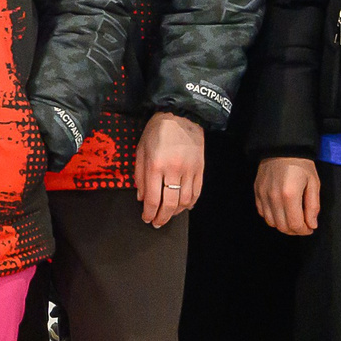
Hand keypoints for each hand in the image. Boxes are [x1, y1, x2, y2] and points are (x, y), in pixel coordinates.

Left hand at [135, 111, 205, 228]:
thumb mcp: (140, 151)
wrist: (181, 116)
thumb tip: (141, 198)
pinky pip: (197, 192)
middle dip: (162, 217)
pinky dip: (190, 203)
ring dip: (176, 212)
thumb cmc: (156, 132)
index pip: (153, 199)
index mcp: (155, 166)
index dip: (149, 213)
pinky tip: (184, 206)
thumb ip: (139, 176)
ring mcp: (190, 170)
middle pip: (170, 204)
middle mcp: (173, 170)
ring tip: (168, 215)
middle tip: (157, 223)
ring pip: (185, 201)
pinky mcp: (201, 169)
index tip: (146, 219)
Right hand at [253, 156, 318, 236]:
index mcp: (290, 196)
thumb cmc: (301, 165)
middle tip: (303, 225)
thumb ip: (313, 206)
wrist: (282, 149)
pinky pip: (263, 213)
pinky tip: (281, 211)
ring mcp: (263, 196)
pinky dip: (272, 217)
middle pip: (282, 227)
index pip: (295, 224)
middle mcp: (274, 198)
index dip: (304, 231)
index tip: (310, 228)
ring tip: (292, 219)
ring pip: (271, 222)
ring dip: (283, 225)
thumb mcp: (314, 183)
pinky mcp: (257, 193)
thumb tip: (312, 224)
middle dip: (295, 230)